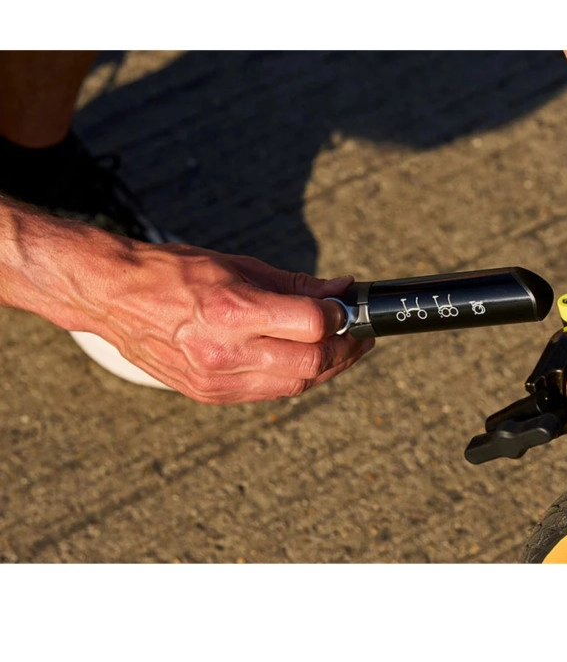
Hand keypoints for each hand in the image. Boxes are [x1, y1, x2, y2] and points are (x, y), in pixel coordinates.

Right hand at [0, 204, 371, 404]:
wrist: (115, 299)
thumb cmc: (176, 273)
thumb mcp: (239, 266)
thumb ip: (296, 285)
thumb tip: (341, 290)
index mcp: (232, 310)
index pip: (312, 324)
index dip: (340, 316)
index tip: (347, 307)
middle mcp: (225, 351)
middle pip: (311, 363)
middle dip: (344, 349)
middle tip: (357, 335)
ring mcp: (217, 379)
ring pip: (296, 385)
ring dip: (325, 367)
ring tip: (337, 347)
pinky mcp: (211, 395)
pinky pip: (270, 393)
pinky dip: (294, 377)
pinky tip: (302, 359)